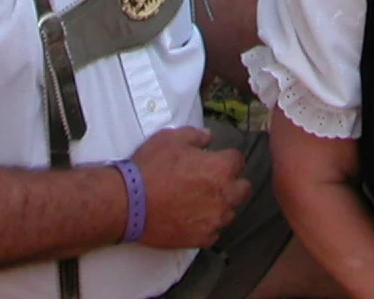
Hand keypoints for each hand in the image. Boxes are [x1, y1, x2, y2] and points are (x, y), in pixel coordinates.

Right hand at [130, 127, 249, 249]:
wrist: (130, 203)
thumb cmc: (151, 167)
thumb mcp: (171, 138)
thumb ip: (196, 135)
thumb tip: (209, 137)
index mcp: (220, 168)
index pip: (239, 160)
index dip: (227, 158)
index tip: (215, 160)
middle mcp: (224, 195)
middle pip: (243, 189)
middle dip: (233, 183)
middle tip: (214, 181)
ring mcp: (214, 220)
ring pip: (230, 212)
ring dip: (221, 205)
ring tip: (201, 201)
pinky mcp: (202, 239)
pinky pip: (215, 232)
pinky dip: (208, 225)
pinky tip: (194, 218)